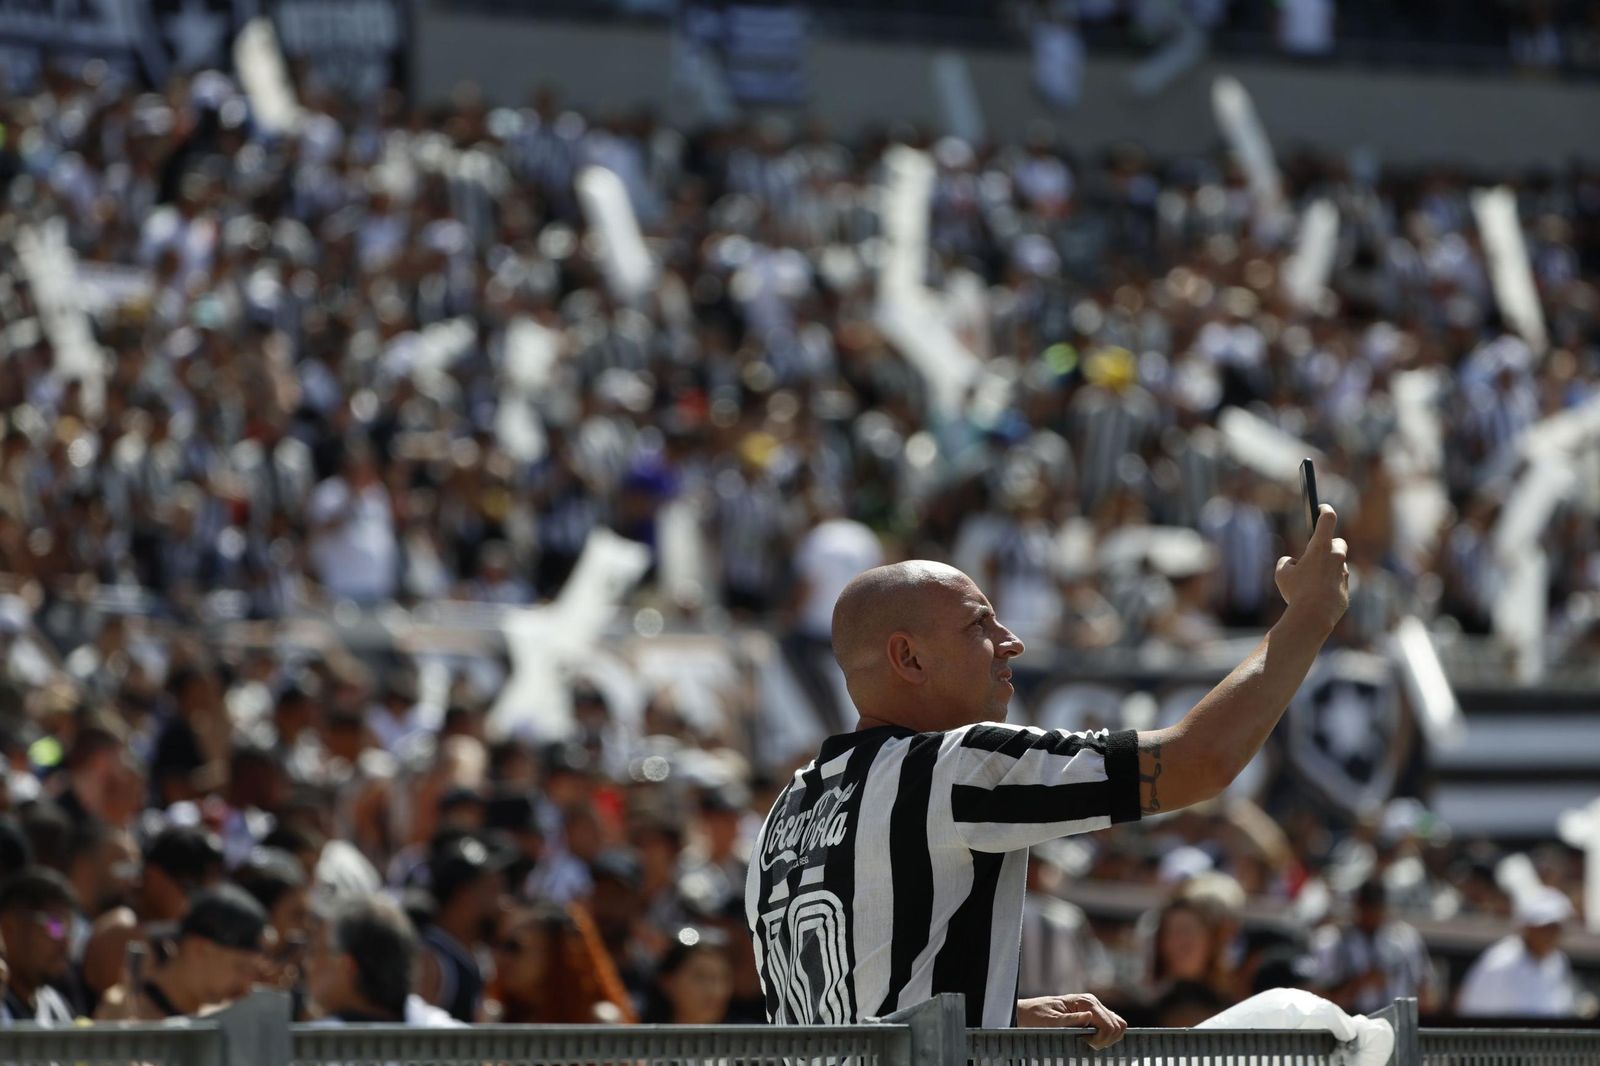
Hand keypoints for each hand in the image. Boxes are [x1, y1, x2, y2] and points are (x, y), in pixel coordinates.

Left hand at [1016, 993, 1127, 1048]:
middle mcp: (1092, 1002)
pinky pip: (1110, 1025)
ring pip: (1117, 1025)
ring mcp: (1094, 1007)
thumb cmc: (1037, 1016)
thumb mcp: (1051, 1021)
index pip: (1110, 1025)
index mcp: (1085, 1002)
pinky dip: (1105, 1035)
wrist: (1028, 1012)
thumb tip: (1089, 1016)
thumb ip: (1071, 1020)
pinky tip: (1090, 1038)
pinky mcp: (1092, 1013)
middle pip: (1117, 1026)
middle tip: (1088, 1043)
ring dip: (1107, 1038)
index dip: (1102, 1039)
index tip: (1087, 1043)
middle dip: (1106, 1040)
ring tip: (1089, 1041)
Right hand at [1274, 504, 1348, 635]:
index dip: (1324, 510)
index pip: (1327, 518)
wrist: (1313, 617)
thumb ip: (1286, 562)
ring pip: (1339, 565)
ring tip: (1311, 581)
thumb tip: (1293, 563)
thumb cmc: (1296, 592)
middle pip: (1339, 543)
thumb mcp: (1281, 573)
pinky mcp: (1346, 591)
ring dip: (1328, 568)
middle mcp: (1336, 557)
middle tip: (1316, 554)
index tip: (1321, 508)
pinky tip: (1317, 596)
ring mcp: (1344, 575)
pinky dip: (1330, 586)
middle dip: (1330, 546)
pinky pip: (1338, 584)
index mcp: (1320, 547)